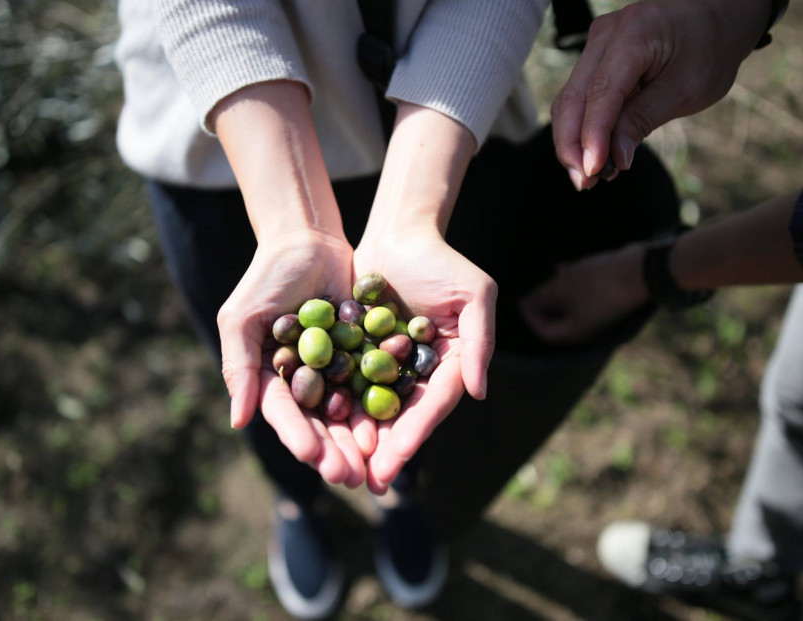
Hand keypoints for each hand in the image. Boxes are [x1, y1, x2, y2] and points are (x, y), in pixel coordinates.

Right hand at [217, 230, 376, 487]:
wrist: (309, 240)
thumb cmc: (266, 276)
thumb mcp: (242, 319)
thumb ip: (238, 367)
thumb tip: (237, 421)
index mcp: (268, 377)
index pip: (284, 414)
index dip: (298, 436)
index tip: (313, 457)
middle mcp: (300, 380)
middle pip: (317, 423)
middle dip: (332, 451)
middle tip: (348, 476)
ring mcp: (331, 370)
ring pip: (346, 412)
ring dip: (357, 439)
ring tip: (372, 464)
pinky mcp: (359, 356)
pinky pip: (370, 385)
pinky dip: (379, 406)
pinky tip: (392, 426)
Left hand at [354, 227, 496, 493]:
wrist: (397, 232)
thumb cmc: (442, 260)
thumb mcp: (475, 294)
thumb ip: (480, 342)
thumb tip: (478, 393)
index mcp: (452, 364)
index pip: (435, 403)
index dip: (417, 431)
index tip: (398, 456)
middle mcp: (421, 372)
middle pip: (404, 417)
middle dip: (387, 450)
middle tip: (370, 481)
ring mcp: (389, 365)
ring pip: (374, 410)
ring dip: (361, 440)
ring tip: (345, 468)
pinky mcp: (359, 354)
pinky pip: (347, 385)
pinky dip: (337, 409)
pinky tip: (321, 431)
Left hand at [520, 243, 648, 344]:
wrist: (640, 270)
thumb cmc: (596, 283)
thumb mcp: (561, 289)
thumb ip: (541, 298)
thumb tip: (526, 303)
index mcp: (575, 332)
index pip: (544, 332)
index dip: (530, 316)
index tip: (523, 298)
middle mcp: (588, 328)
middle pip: (557, 320)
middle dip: (543, 303)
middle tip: (534, 287)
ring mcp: (600, 313)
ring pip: (571, 305)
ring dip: (558, 291)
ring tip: (549, 275)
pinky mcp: (608, 298)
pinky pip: (584, 294)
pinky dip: (572, 284)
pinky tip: (564, 268)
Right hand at [552, 0, 769, 189]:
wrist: (717, 18)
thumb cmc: (710, 49)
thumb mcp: (686, 90)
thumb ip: (644, 120)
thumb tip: (614, 157)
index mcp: (636, 32)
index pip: (601, 92)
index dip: (592, 136)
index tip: (592, 171)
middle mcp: (607, 33)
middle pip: (573, 97)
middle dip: (572, 145)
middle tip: (584, 183)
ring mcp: (597, 43)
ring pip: (569, 100)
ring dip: (573, 141)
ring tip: (589, 176)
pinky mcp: (596, 57)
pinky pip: (579, 96)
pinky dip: (583, 128)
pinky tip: (593, 155)